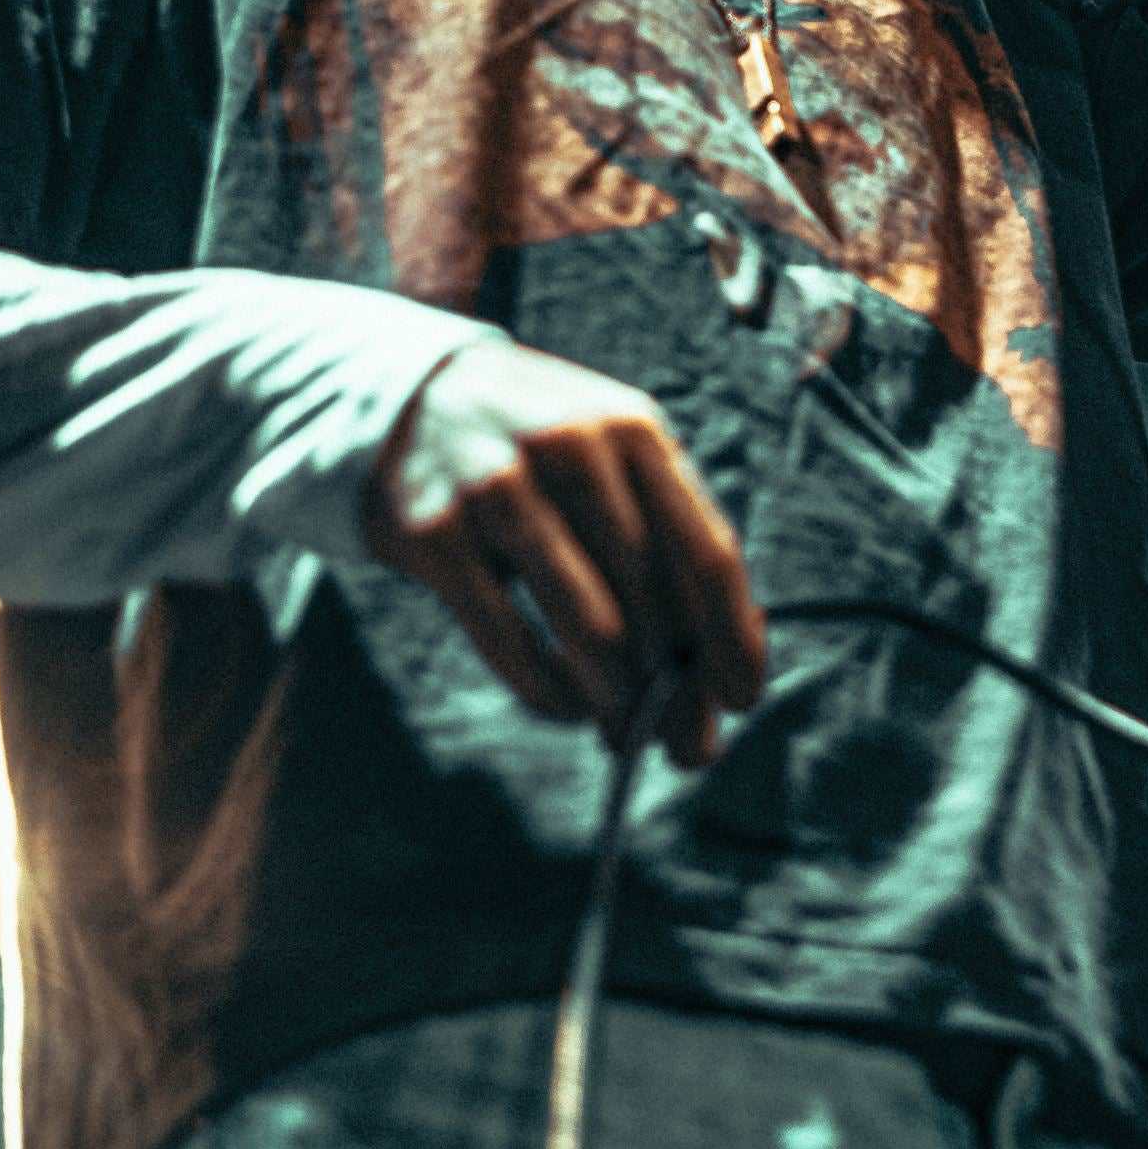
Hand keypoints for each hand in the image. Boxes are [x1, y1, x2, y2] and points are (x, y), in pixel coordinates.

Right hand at [363, 337, 766, 767]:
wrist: (404, 399)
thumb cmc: (542, 450)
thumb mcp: (612, 458)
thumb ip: (666, 537)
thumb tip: (716, 665)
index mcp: (633, 429)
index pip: (706, 552)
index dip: (732, 637)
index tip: (743, 699)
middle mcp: (570, 449)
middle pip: (651, 599)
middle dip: (679, 690)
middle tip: (690, 748)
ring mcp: (495, 487)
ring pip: (589, 627)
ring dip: (621, 700)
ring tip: (631, 738)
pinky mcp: (433, 532)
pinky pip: (510, 640)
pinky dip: (550, 692)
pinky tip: (570, 710)